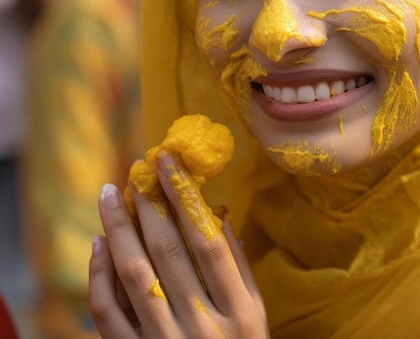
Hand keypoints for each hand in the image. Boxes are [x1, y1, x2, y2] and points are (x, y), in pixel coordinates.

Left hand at [89, 152, 268, 337]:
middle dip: (148, 205)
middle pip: (166, 252)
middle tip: (135, 172)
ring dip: (118, 229)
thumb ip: (238, 265)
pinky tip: (98, 244)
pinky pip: (108, 313)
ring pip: (133, 275)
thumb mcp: (256, 315)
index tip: (169, 162)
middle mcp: (201, 325)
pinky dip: (98, 275)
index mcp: (239, 311)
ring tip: (110, 194)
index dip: (185, 197)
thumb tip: (215, 213)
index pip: (207, 241)